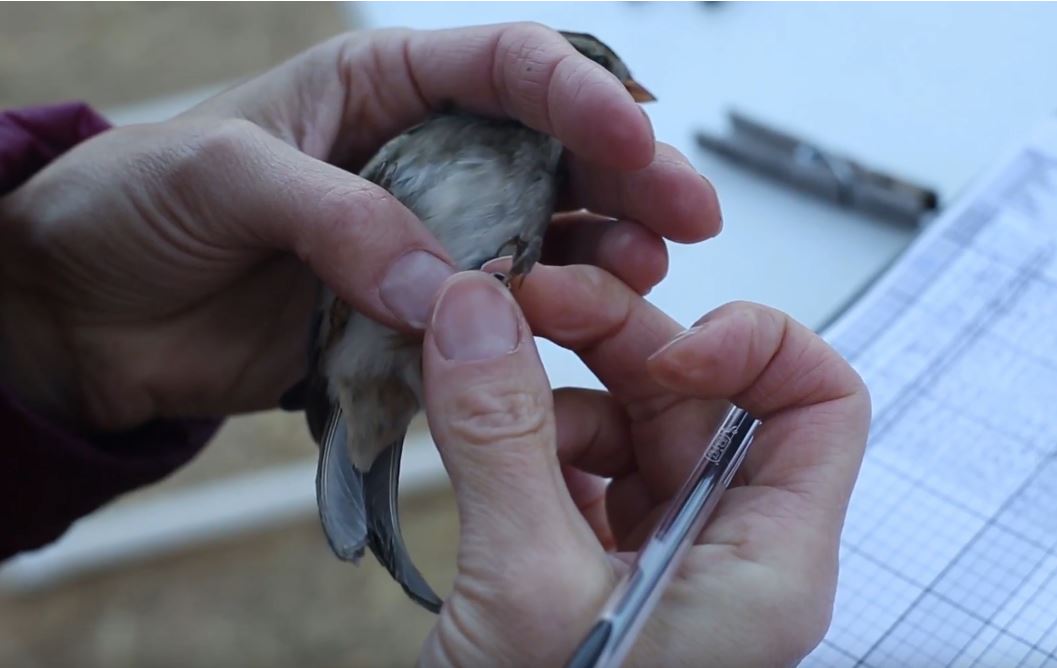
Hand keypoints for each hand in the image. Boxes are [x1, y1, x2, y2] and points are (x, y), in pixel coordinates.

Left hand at [0, 23, 720, 430]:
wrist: (86, 314)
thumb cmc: (134, 208)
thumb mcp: (224, 176)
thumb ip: (338, 218)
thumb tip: (441, 287)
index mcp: (380, 89)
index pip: (506, 67)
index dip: (580, 96)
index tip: (634, 136)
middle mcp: (416, 162)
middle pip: (550, 154)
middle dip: (627, 177)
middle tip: (682, 214)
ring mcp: (419, 243)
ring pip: (537, 238)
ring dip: (596, 255)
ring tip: (637, 277)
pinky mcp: (406, 319)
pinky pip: (487, 321)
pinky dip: (532, 329)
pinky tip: (569, 333)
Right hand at [418, 265, 869, 665]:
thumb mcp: (522, 591)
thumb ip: (500, 439)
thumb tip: (479, 316)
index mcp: (765, 563)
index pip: (819, 402)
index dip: (753, 343)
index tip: (664, 342)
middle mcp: (722, 547)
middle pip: (697, 392)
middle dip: (611, 336)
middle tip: (522, 303)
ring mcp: (654, 550)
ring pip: (625, 417)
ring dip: (549, 387)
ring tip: (478, 381)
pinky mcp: (590, 556)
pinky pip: (571, 458)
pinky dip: (522, 434)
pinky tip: (479, 443)